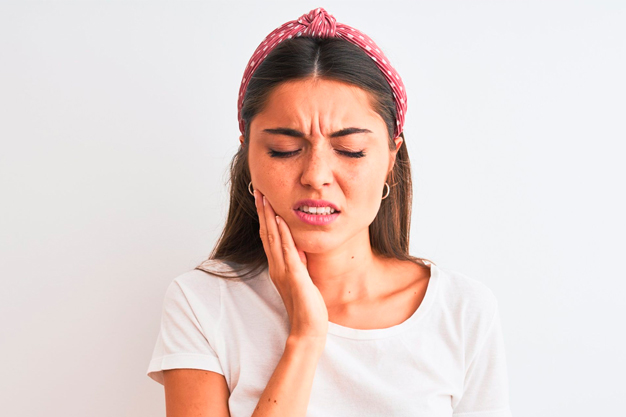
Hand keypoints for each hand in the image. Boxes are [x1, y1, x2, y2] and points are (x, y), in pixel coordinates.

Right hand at [254, 189, 328, 342]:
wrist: (308, 329)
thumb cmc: (307, 307)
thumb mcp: (303, 280)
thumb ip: (298, 265)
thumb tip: (300, 249)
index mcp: (278, 268)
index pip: (269, 238)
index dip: (265, 218)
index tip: (263, 200)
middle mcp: (277, 267)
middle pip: (266, 234)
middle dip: (263, 211)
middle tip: (258, 191)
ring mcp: (284, 271)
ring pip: (273, 238)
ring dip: (268, 216)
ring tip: (265, 198)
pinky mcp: (294, 276)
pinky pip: (287, 251)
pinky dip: (282, 234)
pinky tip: (279, 220)